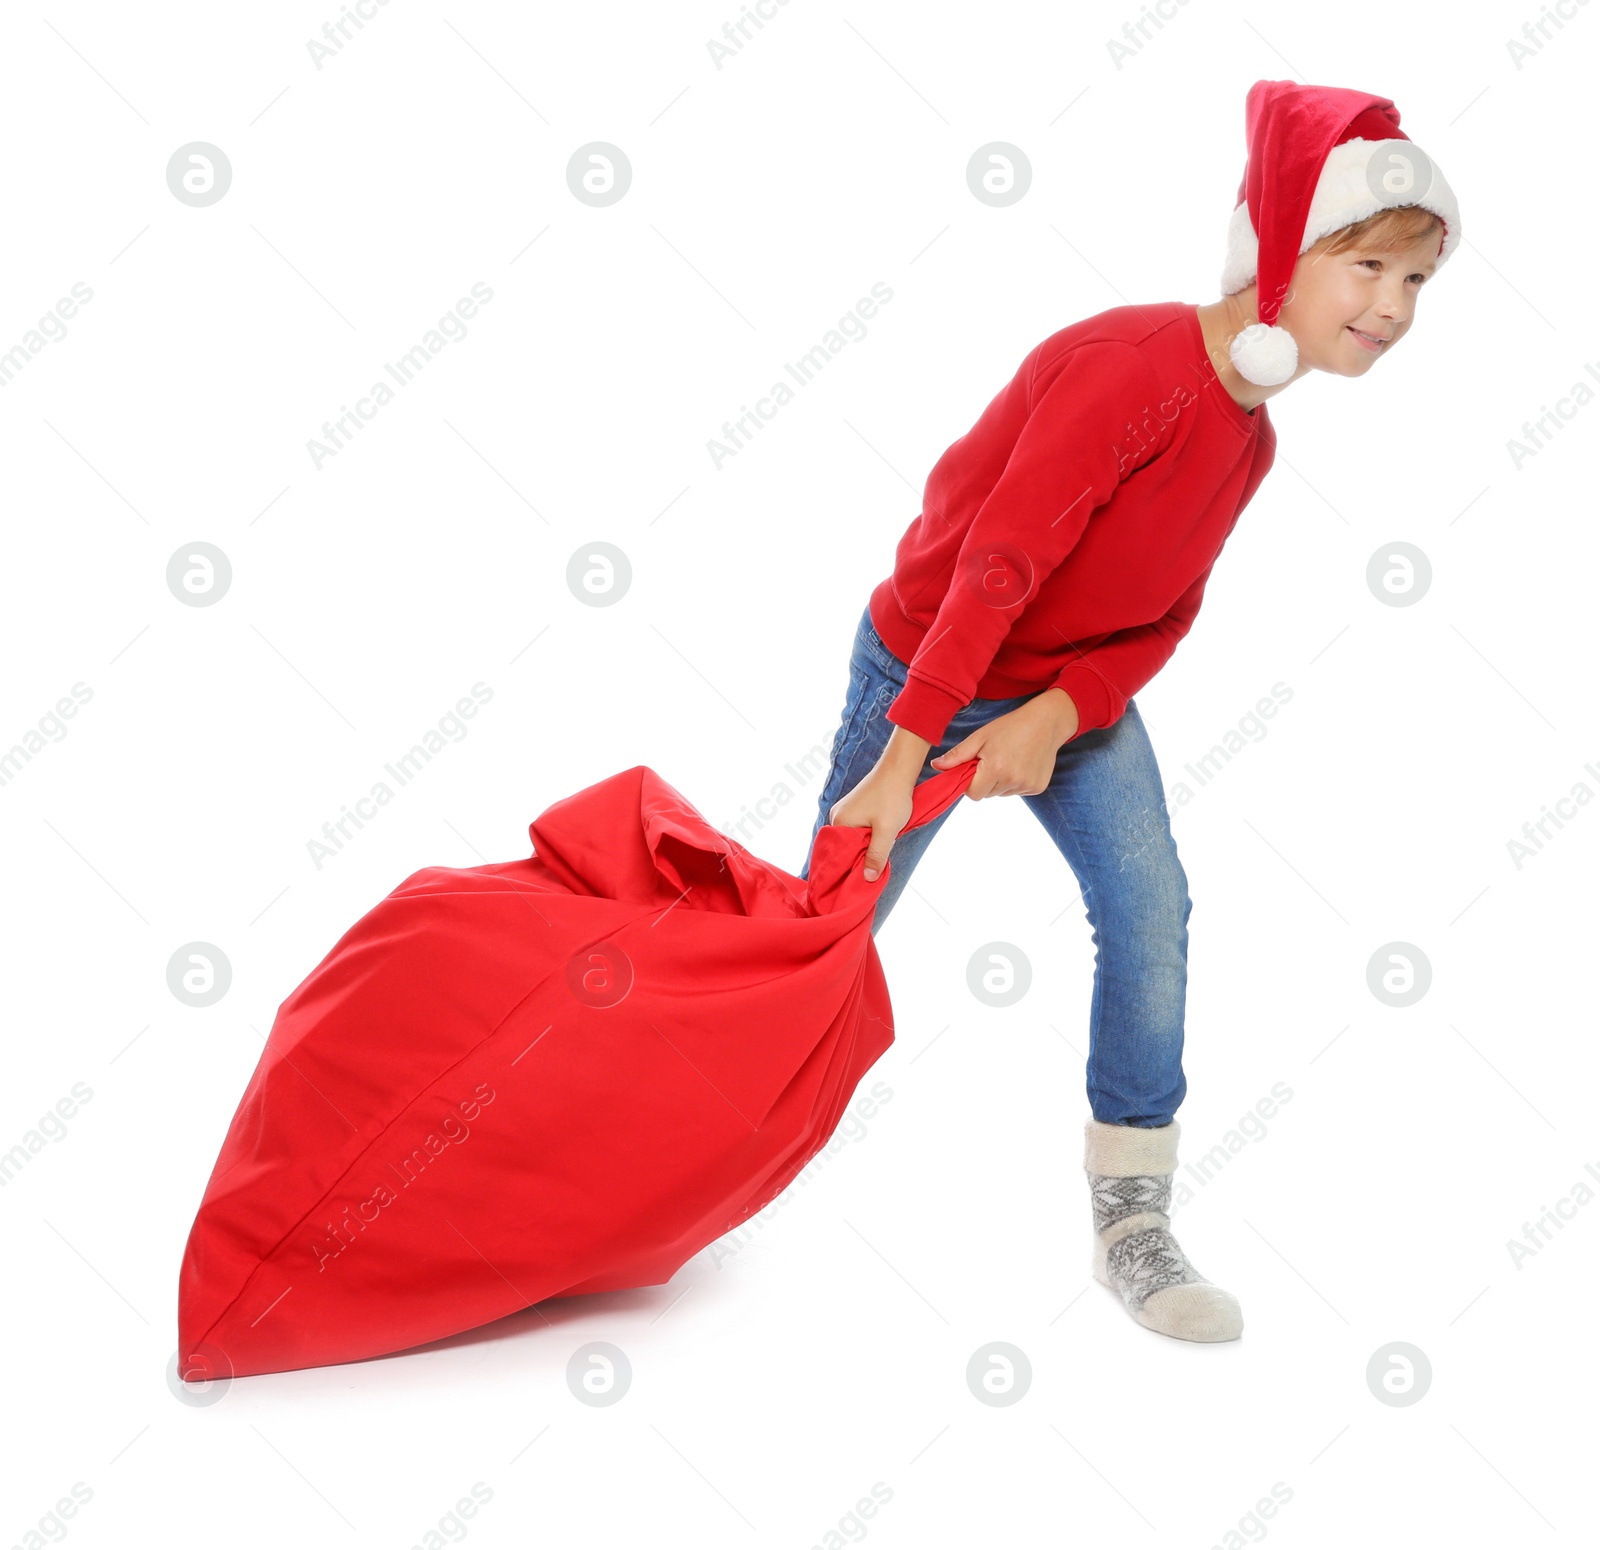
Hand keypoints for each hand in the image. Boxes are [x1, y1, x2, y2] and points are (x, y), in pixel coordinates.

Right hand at [828, 763, 915, 881]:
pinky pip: (858, 829)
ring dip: (866, 847)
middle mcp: (837, 816)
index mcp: (839, 822)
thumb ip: (877, 855)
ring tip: (879, 852)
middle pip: (846, 847)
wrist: (898, 770)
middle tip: (874, 868)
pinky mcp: (855, 808)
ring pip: (854, 839)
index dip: (850, 867)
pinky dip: (868, 837)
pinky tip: (879, 839)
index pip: (839, 854)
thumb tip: (868, 879)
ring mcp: (845, 811)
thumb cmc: (892, 798)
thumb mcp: (887, 831)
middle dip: (860, 857)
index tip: (862, 879)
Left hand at [929, 688, 1078, 799]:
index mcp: (995, 769)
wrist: (1046, 722)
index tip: (976, 768)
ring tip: (1009, 759)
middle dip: (986, 781)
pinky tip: (1021, 763)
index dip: (971, 783)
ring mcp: (1027, 785)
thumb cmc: (1010, 727)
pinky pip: (1018, 791)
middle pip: (988, 794)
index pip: (973, 794)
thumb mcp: (980, 737)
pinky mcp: (1038, 787)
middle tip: (994, 759)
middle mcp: (1012, 780)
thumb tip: (935, 766)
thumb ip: (957, 755)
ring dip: (1001, 782)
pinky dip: (1016, 782)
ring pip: (1002, 794)